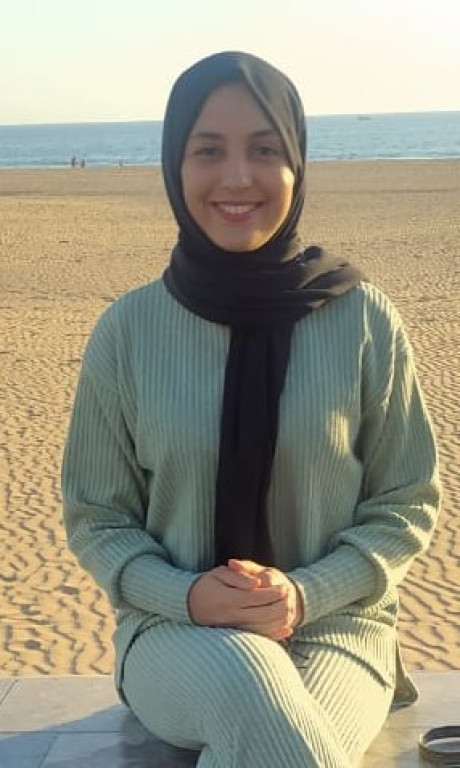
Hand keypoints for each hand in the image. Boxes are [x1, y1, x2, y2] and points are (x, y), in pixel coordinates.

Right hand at [187, 560, 301, 640]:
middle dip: (279, 606)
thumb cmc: (207, 584)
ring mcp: (232, 630)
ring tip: (290, 609)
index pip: (256, 597)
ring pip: (263, 629)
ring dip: (280, 620)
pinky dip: (275, 635)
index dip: (272, 593)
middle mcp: (230, 617)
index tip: (284, 586)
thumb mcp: (220, 573)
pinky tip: (287, 630)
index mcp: (227, 599)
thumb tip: (258, 583)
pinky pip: (259, 638)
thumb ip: (240, 577)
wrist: (189, 605)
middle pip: (262, 615)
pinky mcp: (235, 637)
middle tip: (289, 597)